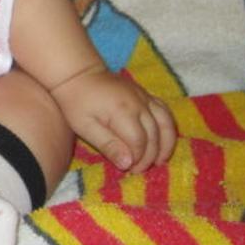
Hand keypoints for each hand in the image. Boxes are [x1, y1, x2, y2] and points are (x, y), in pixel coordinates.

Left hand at [50, 66, 176, 172]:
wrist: (78, 74)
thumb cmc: (76, 102)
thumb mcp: (84, 126)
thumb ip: (107, 145)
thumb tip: (128, 164)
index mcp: (122, 111)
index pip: (139, 142)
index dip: (137, 158)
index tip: (128, 169)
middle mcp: (138, 103)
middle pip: (154, 136)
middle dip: (149, 157)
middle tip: (138, 170)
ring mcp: (144, 97)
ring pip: (165, 124)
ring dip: (165, 145)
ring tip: (159, 162)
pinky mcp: (146, 94)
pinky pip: (164, 111)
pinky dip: (168, 128)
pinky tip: (163, 140)